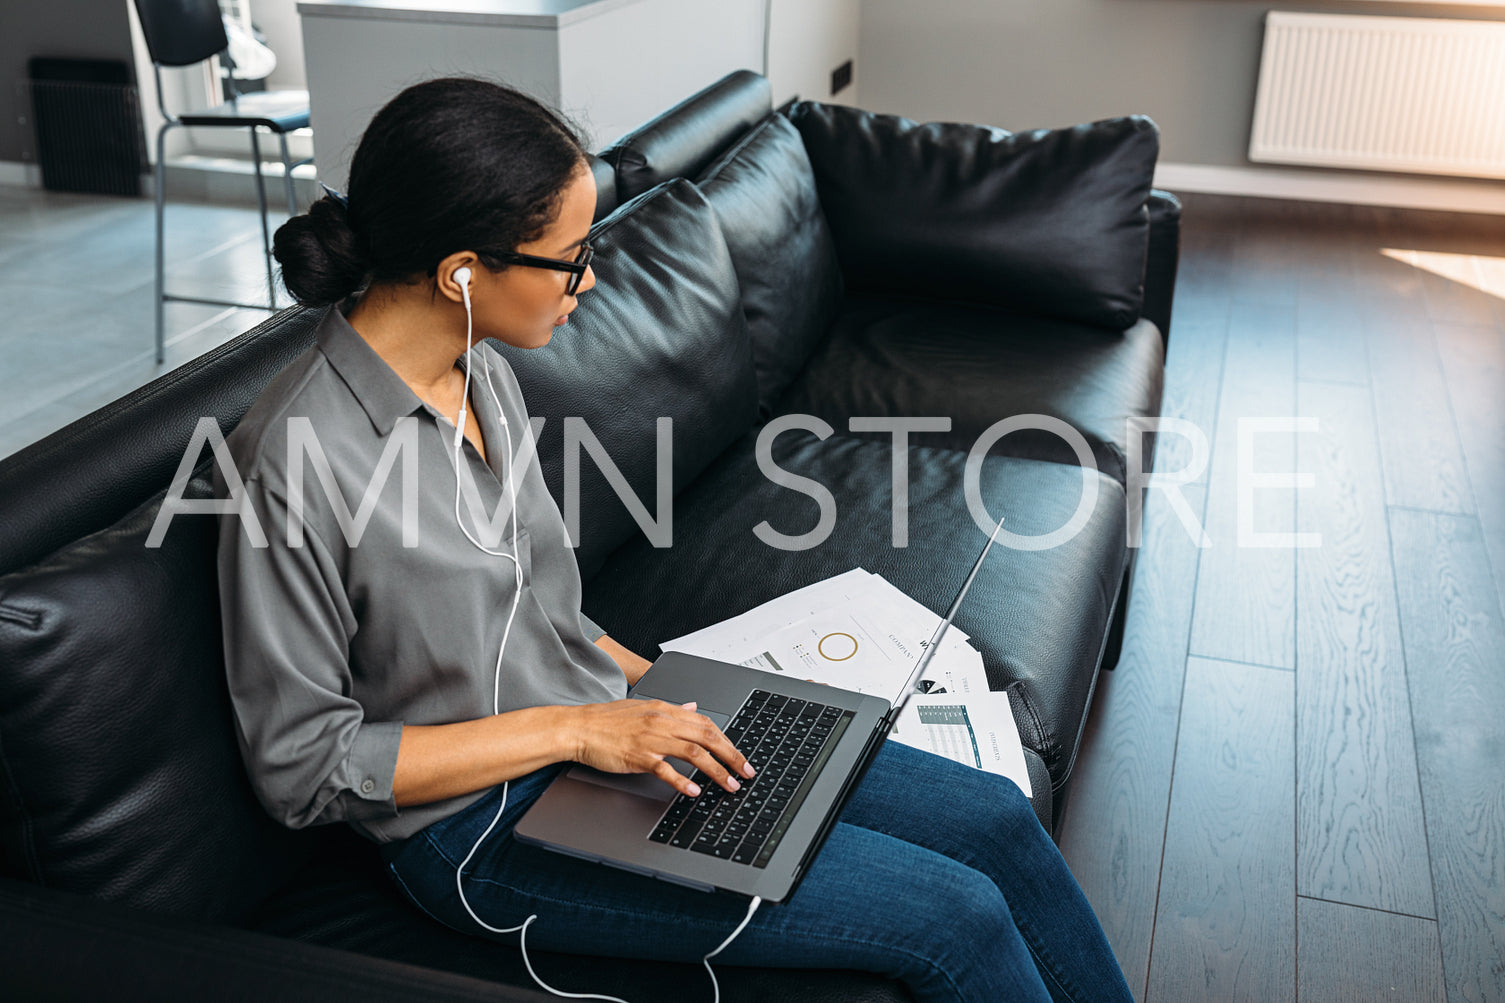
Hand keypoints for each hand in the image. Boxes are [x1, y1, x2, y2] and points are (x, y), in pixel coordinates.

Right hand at [570, 699, 755, 797]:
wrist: (578, 728)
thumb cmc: (607, 721)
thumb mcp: (643, 707)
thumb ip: (671, 709)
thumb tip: (692, 707)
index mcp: (665, 709)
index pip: (706, 723)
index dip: (728, 740)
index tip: (739, 755)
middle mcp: (662, 721)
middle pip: (708, 737)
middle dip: (732, 756)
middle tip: (746, 772)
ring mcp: (651, 739)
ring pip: (694, 752)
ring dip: (716, 771)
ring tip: (729, 785)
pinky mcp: (638, 757)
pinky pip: (666, 770)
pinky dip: (683, 781)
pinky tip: (694, 792)